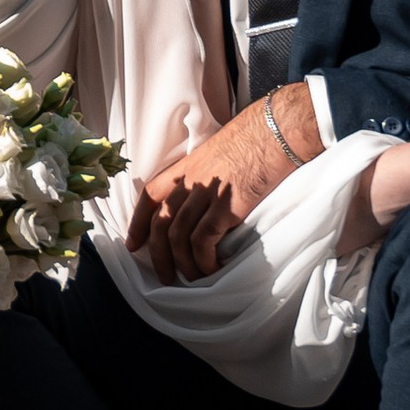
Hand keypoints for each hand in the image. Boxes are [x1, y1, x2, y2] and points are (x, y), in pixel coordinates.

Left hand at [127, 85, 311, 281]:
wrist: (276, 131)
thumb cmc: (255, 140)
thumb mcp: (217, 154)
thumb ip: (204, 177)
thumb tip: (203, 203)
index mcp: (185, 167)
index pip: (150, 197)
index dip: (137, 224)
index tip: (133, 245)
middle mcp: (190, 181)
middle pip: (161, 223)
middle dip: (157, 254)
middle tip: (164, 275)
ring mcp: (206, 193)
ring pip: (178, 236)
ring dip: (183, 263)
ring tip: (192, 278)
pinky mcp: (226, 207)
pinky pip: (203, 241)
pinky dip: (204, 260)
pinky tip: (212, 268)